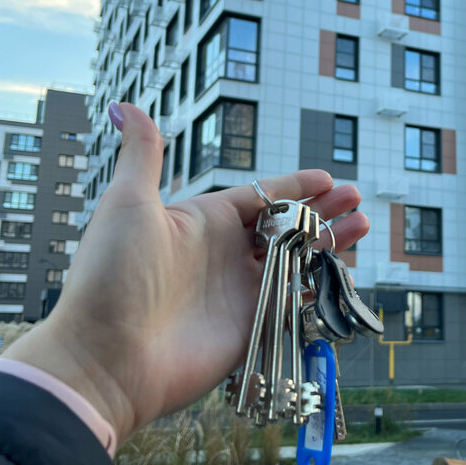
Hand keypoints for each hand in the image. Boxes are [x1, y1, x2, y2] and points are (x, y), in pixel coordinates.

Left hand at [3, 104, 368, 444]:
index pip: (259, 197)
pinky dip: (321, 289)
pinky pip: (295, 305)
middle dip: (322, 211)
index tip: (327, 177)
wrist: (103, 359)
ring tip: (362, 226)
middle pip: (285, 228)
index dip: (294, 186)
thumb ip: (144, 154)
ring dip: (329, 244)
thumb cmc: (110, 277)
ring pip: (297, 263)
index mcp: (201, 222)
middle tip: (356, 199)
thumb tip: (126, 105)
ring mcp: (239, 294)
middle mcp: (223, 255)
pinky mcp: (251, 331)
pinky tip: (345, 273)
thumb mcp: (128, 204)